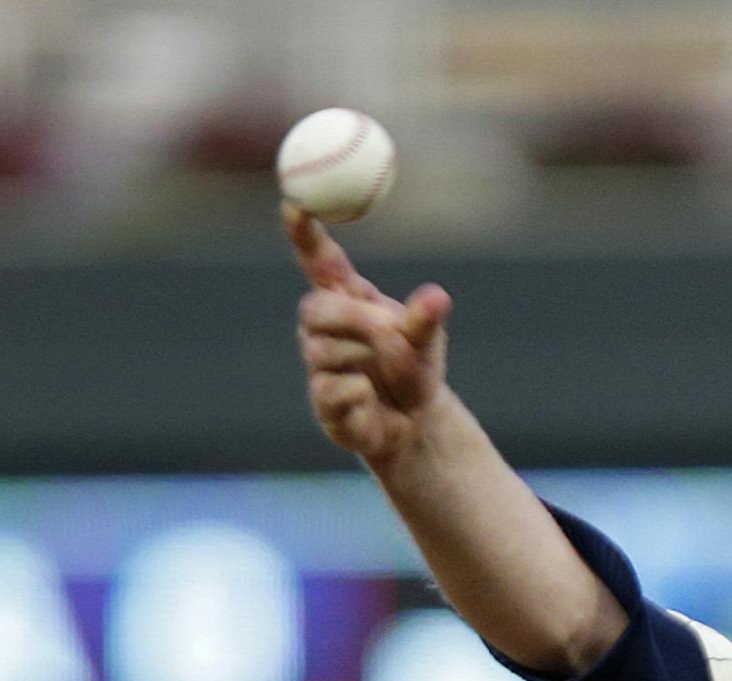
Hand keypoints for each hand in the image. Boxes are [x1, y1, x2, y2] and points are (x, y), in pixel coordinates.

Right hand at [285, 201, 453, 462]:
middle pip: (313, 309)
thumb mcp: (427, 342)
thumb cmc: (415, 370)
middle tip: (386, 329)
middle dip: (351, 318)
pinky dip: (362, 394)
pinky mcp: (322, 403)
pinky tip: (374, 400)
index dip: (304, 234)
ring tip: (389, 371)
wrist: (418, 424)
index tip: (294, 205)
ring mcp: (319, 366)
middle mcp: (325, 329)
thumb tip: (437, 298)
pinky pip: (333, 390)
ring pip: (324, 351)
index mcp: (348, 301)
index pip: (319, 261)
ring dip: (366, 358)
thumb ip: (425, 320)